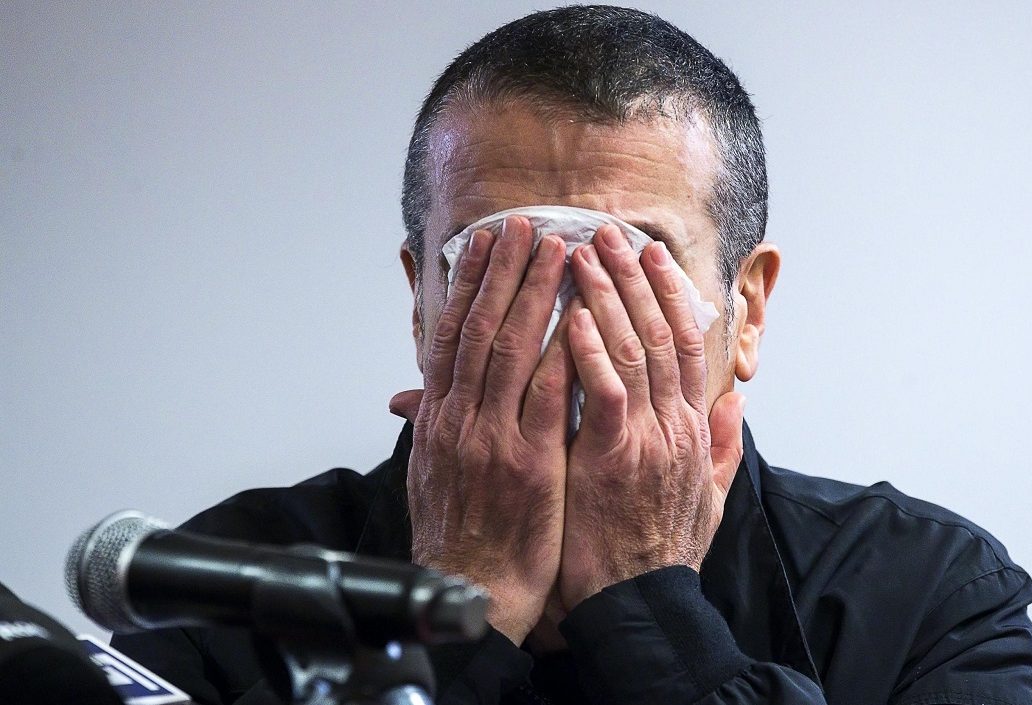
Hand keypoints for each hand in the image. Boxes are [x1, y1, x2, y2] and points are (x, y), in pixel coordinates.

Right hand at [393, 216, 574, 642]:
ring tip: (559, 251)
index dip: (469, 284)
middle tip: (526, 225)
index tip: (485, 243)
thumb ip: (431, 425)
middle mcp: (459, 421)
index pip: (451, 335)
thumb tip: (418, 394)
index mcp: (438, 419)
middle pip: (482, 330)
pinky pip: (549, 399)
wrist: (468, 594)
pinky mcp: (530, 465)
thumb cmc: (458, 535)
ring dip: (537, 296)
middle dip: (505, 272)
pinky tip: (581, 319)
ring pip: (514, 352)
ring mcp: (493, 441)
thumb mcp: (429, 474)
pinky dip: (563, 355)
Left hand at [559, 225, 744, 608]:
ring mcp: (647, 440)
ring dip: (608, 297)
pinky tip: (574, 315)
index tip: (650, 255)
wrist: (641, 604)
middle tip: (609, 231)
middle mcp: (674, 425)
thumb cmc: (657, 551)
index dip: (667, 293)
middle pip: (661, 332)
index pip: (685, 344)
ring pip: (634, 350)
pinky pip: (605, 393)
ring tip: (583, 252)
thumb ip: (723, 446)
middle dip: (634, 276)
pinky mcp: (614, 459)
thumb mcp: (706, 497)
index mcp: (690, 429)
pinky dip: (592, 352)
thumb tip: (736, 402)